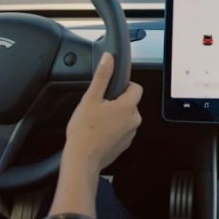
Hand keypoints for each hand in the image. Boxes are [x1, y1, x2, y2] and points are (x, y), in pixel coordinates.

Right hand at [64, 53, 142, 173]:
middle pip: (130, 103)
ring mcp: (130, 134)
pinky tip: (98, 131)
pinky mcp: (124, 144)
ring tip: (97, 120)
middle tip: (99, 106)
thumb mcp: (90, 98)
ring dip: (115, 116)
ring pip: (125, 117)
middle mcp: (134, 120)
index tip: (110, 90)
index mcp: (128, 107)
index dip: (124, 85)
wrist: (82, 159)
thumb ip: (102, 76)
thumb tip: (108, 59)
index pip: (136, 87)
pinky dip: (113, 129)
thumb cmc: (84, 131)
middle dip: (116, 102)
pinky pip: (121, 130)